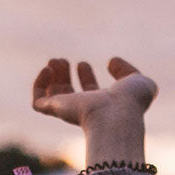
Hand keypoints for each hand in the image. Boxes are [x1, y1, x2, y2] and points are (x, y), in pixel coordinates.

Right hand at [32, 57, 157, 165]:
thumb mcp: (136, 80)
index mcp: (102, 104)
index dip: (86, 77)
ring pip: (51, 97)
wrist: (117, 114)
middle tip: (63, 61)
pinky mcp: (56, 109)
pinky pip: (38, 102)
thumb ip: (126, 70)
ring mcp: (69, 110)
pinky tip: (46, 71)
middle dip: (64, 74)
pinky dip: (38, 85)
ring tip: (54, 61)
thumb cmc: (131, 102)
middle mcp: (84, 108)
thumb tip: (111, 61)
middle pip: (68, 94)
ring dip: (50, 77)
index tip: (84, 64)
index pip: (89, 93)